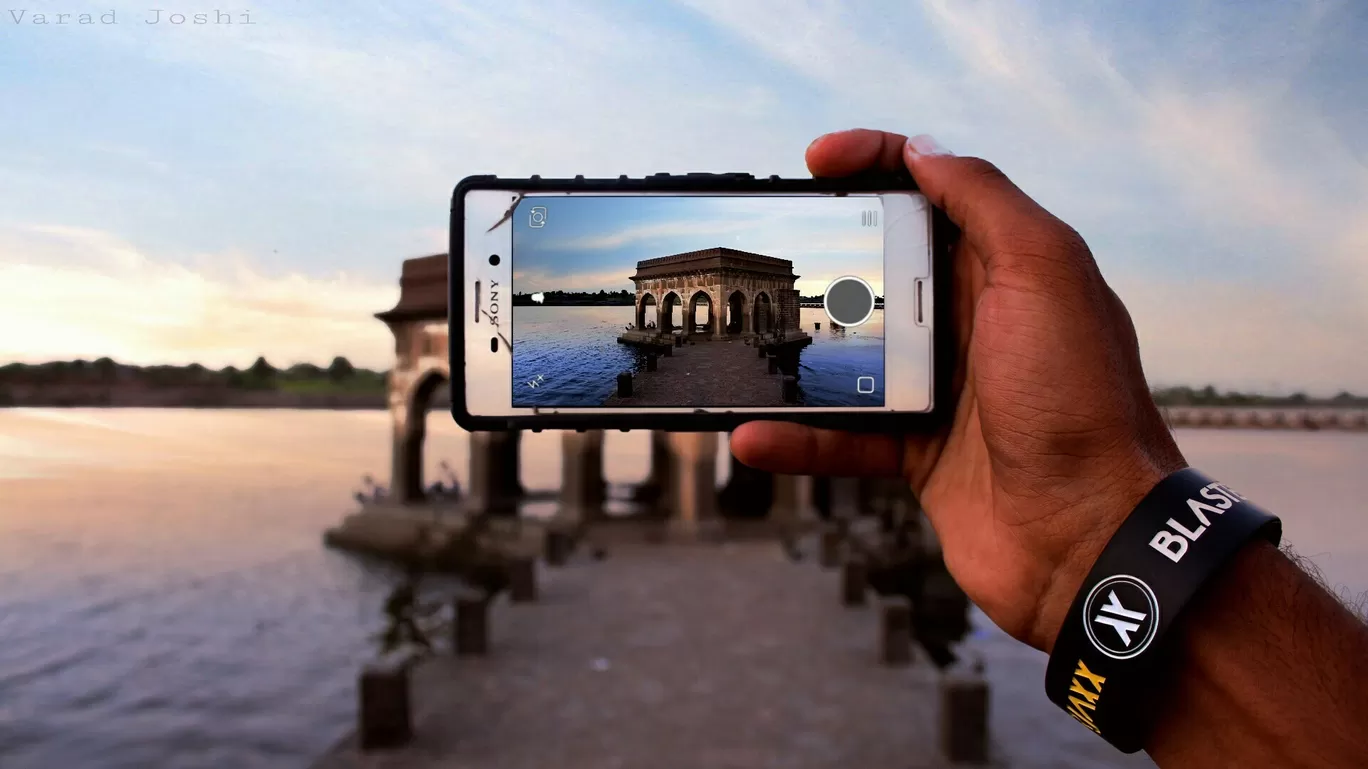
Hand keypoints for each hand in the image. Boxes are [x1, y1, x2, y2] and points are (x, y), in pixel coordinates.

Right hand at [731, 129, 1187, 651]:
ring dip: (797, 351)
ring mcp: (944, 389)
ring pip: (851, 354)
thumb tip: (923, 151)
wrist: (1090, 539)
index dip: (878, 162)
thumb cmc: (1078, 403)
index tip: (815, 162)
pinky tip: (754, 435)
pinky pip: (844, 435)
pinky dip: (798, 436)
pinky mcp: (919, 452)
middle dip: (824, 255)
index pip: (935, 193)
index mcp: (1010, 270)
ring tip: (742, 343)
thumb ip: (986, 203)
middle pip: (883, 269)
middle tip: (769, 251)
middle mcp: (976, 323)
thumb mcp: (1045, 275)